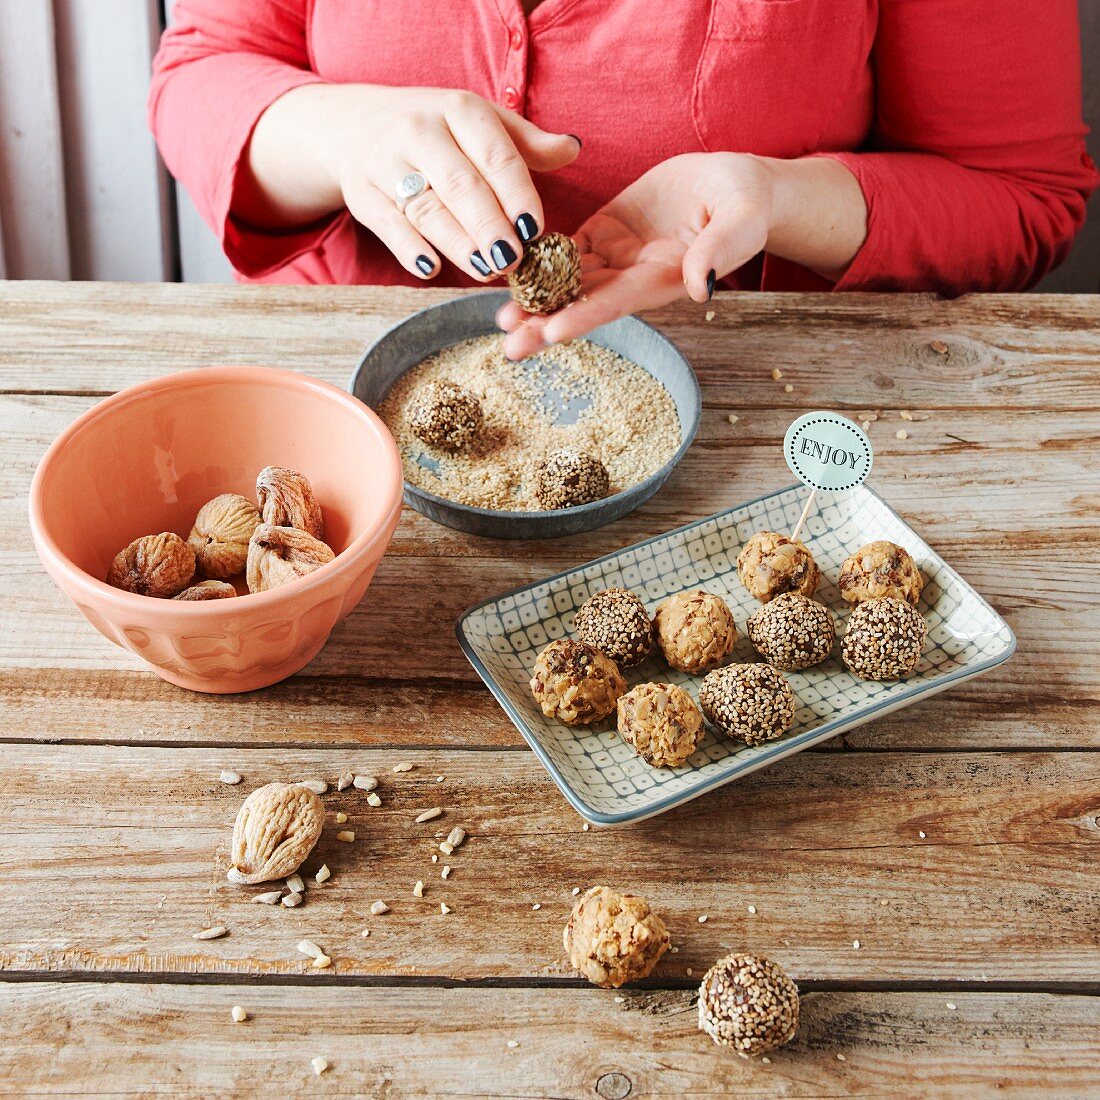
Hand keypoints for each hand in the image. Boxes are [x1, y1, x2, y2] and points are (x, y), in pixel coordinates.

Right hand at [242, 84, 580, 281]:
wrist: (357, 124)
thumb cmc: (438, 131)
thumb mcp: (481, 123)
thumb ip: (526, 143)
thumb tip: (572, 149)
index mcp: (458, 109)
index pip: (495, 155)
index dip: (517, 194)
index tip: (535, 229)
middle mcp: (418, 130)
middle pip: (460, 185)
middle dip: (489, 225)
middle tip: (513, 259)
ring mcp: (385, 162)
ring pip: (426, 208)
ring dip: (457, 243)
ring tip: (486, 270)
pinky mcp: (363, 193)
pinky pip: (388, 224)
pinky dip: (408, 248)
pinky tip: (430, 268)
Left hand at [497, 152, 865, 358]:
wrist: (731, 184)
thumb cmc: (745, 203)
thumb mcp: (742, 220)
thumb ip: (720, 249)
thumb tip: (700, 287)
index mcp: (663, 278)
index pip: (619, 302)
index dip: (586, 316)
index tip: (553, 332)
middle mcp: (633, 276)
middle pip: (584, 303)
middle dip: (546, 324)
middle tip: (509, 344)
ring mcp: (616, 256)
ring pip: (568, 282)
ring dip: (535, 300)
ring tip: (501, 317)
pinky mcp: (603, 232)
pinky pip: (566, 248)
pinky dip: (539, 260)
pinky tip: (511, 270)